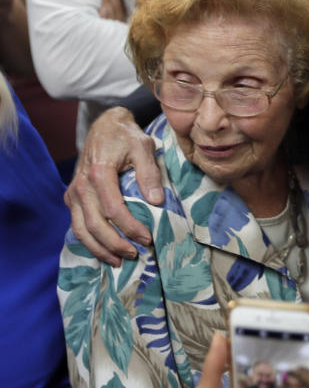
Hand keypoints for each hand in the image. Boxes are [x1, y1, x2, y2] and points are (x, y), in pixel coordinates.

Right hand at [64, 107, 163, 265]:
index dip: (130, 228)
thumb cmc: (126, 136)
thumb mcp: (143, 146)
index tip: (148, 239)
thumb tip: (156, 201)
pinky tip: (105, 252)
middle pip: (94, 225)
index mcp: (99, 173)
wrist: (104, 126)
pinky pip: (77, 225)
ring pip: (81, 230)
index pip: (113, 210)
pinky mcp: (72, 198)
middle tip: (135, 255)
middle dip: (115, 245)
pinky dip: (89, 242)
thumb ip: (149, 173)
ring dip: (99, 249)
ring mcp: (74, 193)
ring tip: (119, 261)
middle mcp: (81, 186)